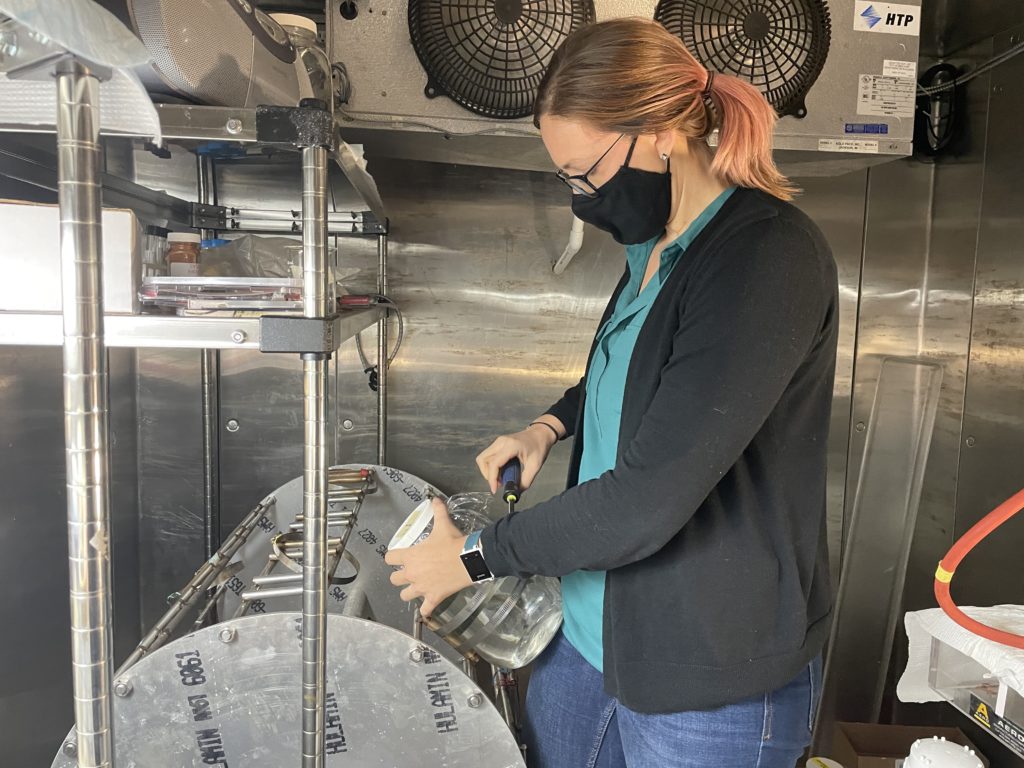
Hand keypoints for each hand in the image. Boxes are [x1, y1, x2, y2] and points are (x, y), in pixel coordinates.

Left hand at [385, 498, 471, 616]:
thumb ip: (437, 511)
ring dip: (409, 592)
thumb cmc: (453, 542)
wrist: (469, 558)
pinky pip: (424, 610)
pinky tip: (428, 607)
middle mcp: (412, 573)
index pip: (389, 558)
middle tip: (409, 572)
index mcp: (410, 556)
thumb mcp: (443, 524)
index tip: (398, 556)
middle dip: (400, 576)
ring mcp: (422, 588)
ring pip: (404, 596)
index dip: (392, 557)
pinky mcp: (434, 598)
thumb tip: (435, 499)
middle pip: (394, 579)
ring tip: (417, 588)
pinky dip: (426, 610)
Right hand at [476, 421, 559, 493]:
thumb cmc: (539, 447)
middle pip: (483, 460)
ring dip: (488, 471)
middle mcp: (501, 442)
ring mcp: (498, 441)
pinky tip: (502, 471)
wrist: (540, 434)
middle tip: (498, 483)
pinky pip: (488, 456)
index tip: (495, 490)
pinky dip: (492, 466)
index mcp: (511, 446)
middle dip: (488, 475)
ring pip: (484, 458)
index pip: (494, 463)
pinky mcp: (498, 443)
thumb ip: (525, 481)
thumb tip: (515, 493)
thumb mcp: (535, 466)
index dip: (492, 478)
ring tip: (501, 478)